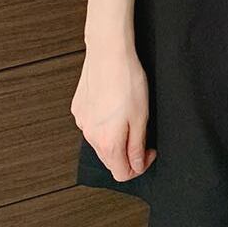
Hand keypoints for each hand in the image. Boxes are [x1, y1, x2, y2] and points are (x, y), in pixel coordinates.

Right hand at [71, 44, 156, 181]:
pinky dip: (103, 122)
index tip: (149, 151)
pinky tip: (114, 104)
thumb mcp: (141, 117)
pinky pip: (92, 124)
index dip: (139, 166)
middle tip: (141, 133)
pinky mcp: (78, 108)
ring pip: (100, 141)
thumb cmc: (127, 81)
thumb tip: (136, 165)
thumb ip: (137, 146)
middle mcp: (90, 136)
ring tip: (128, 114)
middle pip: (110, 159)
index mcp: (107, 143)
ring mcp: (81, 122)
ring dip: (115, 137)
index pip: (122, 173)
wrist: (108, 53)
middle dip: (127, 153)